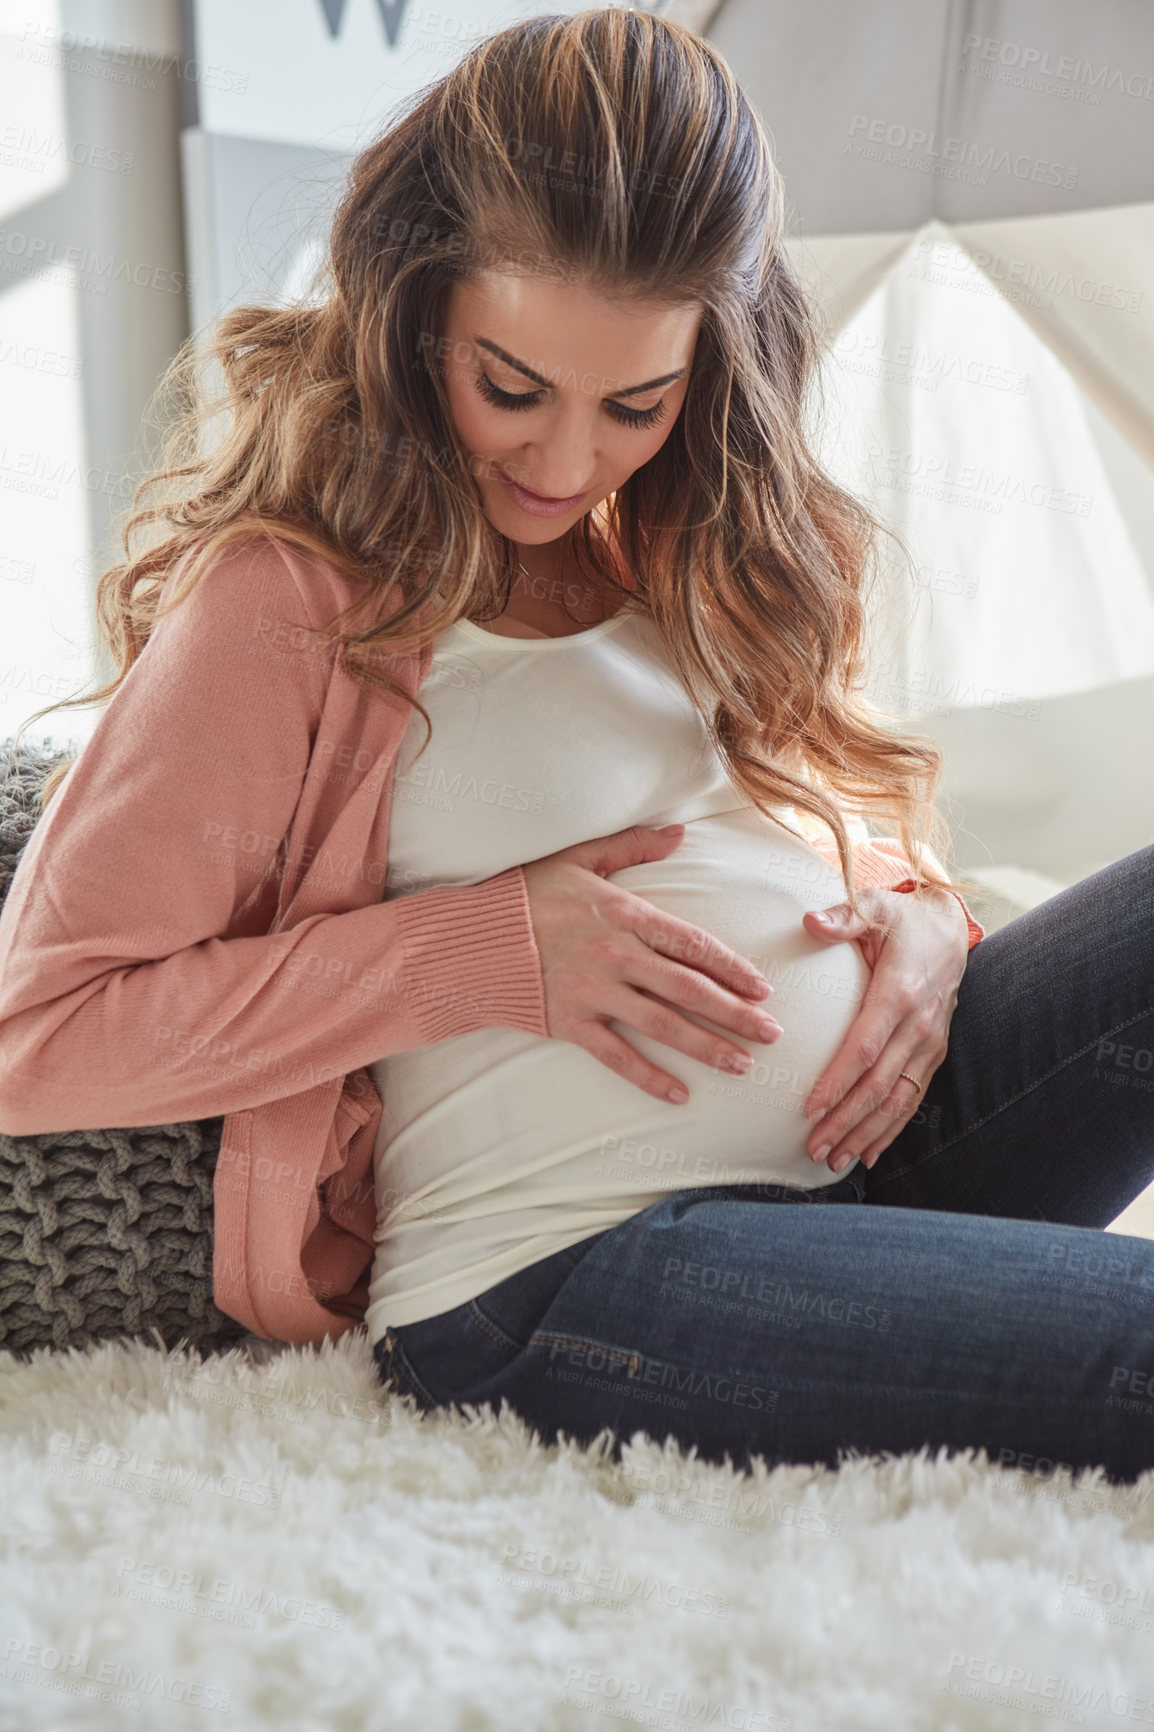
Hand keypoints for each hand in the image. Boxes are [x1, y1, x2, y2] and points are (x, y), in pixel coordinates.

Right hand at [522, 823, 782, 1103]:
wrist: (470, 939)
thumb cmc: (527, 894)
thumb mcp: (580, 859)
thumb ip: (633, 846)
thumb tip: (680, 833)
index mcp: (625, 916)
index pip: (692, 944)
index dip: (732, 968)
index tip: (762, 988)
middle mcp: (616, 957)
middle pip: (689, 990)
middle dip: (735, 1014)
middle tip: (771, 1035)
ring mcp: (593, 994)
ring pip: (662, 1025)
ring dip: (706, 1047)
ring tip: (741, 1064)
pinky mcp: (570, 1024)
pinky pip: (616, 1056)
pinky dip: (648, 1077)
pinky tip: (679, 1095)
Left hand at [800, 885, 969, 1173]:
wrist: (950, 929)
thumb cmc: (901, 919)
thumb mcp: (874, 907)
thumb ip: (842, 916)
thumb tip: (810, 921)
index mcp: (900, 992)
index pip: (865, 1047)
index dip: (838, 1081)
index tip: (810, 1108)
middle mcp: (920, 1025)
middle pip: (879, 1084)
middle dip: (846, 1121)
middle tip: (813, 1147)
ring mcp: (930, 1043)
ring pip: (898, 1100)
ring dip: (867, 1134)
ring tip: (834, 1160)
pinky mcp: (934, 1053)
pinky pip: (913, 1098)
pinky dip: (891, 1129)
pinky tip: (869, 1155)